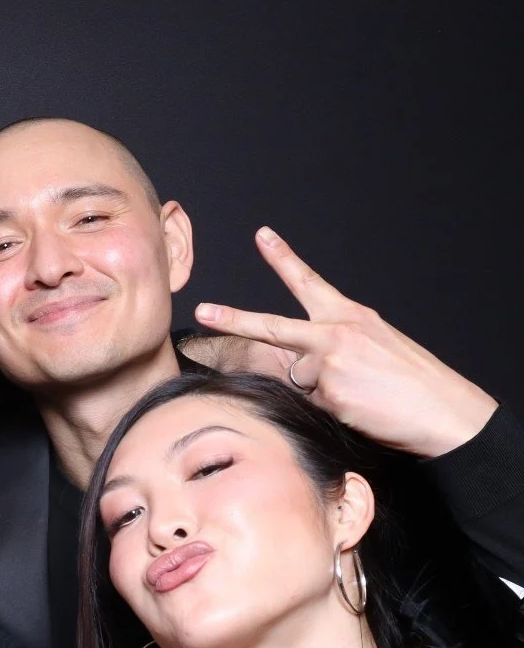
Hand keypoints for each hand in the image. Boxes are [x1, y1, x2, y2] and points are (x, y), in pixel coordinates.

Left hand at [194, 227, 496, 458]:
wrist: (445, 412)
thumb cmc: (411, 382)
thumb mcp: (374, 346)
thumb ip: (333, 345)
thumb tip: (299, 363)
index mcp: (349, 316)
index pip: (309, 281)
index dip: (283, 258)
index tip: (262, 235)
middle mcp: (336, 333)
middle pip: (271, 326)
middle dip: (233, 318)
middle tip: (202, 309)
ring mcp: (330, 363)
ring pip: (297, 380)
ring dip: (320, 392)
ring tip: (360, 394)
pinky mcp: (329, 393)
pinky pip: (312, 405)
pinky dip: (331, 411)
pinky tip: (360, 408)